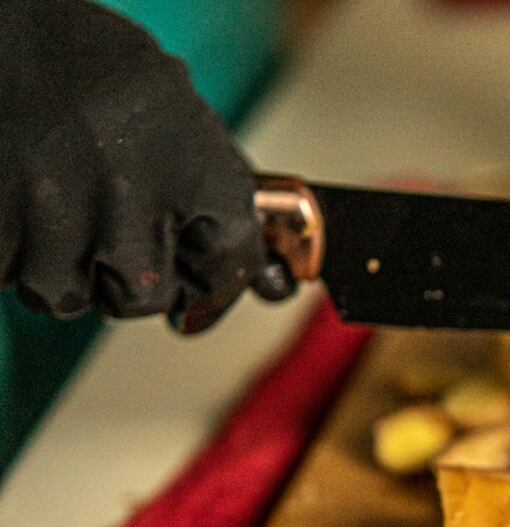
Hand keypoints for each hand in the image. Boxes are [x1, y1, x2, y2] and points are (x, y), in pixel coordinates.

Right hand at [0, 0, 292, 333]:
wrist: (2, 27)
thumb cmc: (90, 63)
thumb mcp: (178, 109)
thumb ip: (217, 183)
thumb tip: (264, 274)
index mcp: (198, 168)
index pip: (231, 261)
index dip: (216, 281)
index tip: (200, 286)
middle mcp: (137, 200)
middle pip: (144, 297)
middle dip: (127, 277)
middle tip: (105, 229)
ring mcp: (64, 218)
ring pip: (68, 295)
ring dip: (61, 265)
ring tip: (53, 201)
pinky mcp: (2, 228)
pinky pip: (11, 275)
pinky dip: (13, 251)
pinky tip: (22, 203)